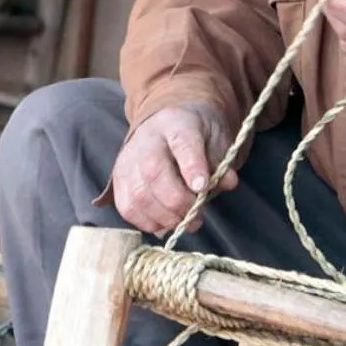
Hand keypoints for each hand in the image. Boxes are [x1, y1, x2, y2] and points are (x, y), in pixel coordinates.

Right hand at [110, 103, 238, 235]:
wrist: (167, 125)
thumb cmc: (196, 136)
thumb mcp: (216, 140)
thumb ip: (221, 163)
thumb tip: (227, 182)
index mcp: (176, 123)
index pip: (182, 143)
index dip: (191, 167)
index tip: (202, 187)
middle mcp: (147, 139)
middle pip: (154, 172)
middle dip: (178, 202)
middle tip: (196, 216)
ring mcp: (128, 159)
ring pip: (139, 194)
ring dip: (164, 217)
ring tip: (183, 222)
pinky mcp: (118, 179)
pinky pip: (127, 207)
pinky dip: (147, 222)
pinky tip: (164, 222)